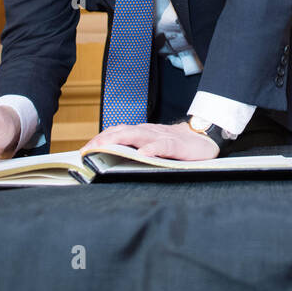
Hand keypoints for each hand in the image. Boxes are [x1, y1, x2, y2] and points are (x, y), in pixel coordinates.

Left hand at [87, 122, 220, 160]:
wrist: (205, 136)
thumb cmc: (178, 144)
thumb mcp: (154, 144)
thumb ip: (138, 148)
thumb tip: (115, 158)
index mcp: (143, 132)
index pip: (117, 132)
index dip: (101, 138)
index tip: (85, 149)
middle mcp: (150, 132)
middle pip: (123, 132)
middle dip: (104, 140)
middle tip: (89, 149)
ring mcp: (163, 137)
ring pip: (138, 135)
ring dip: (120, 141)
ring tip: (106, 148)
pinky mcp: (176, 145)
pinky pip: (162, 146)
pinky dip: (152, 148)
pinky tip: (143, 153)